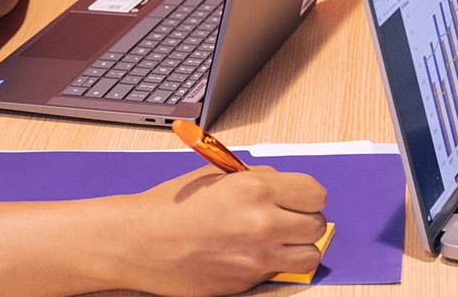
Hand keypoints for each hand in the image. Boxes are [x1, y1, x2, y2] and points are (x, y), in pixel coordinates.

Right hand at [121, 166, 328, 296]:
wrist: (141, 242)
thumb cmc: (172, 207)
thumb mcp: (217, 176)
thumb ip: (257, 179)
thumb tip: (284, 185)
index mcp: (256, 189)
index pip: (316, 194)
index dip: (307, 196)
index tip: (298, 198)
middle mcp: (263, 223)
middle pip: (317, 225)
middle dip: (303, 220)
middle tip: (286, 218)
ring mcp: (257, 256)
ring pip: (309, 254)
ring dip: (297, 246)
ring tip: (277, 239)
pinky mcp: (248, 280)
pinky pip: (281, 271)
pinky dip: (276, 263)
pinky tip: (254, 253)